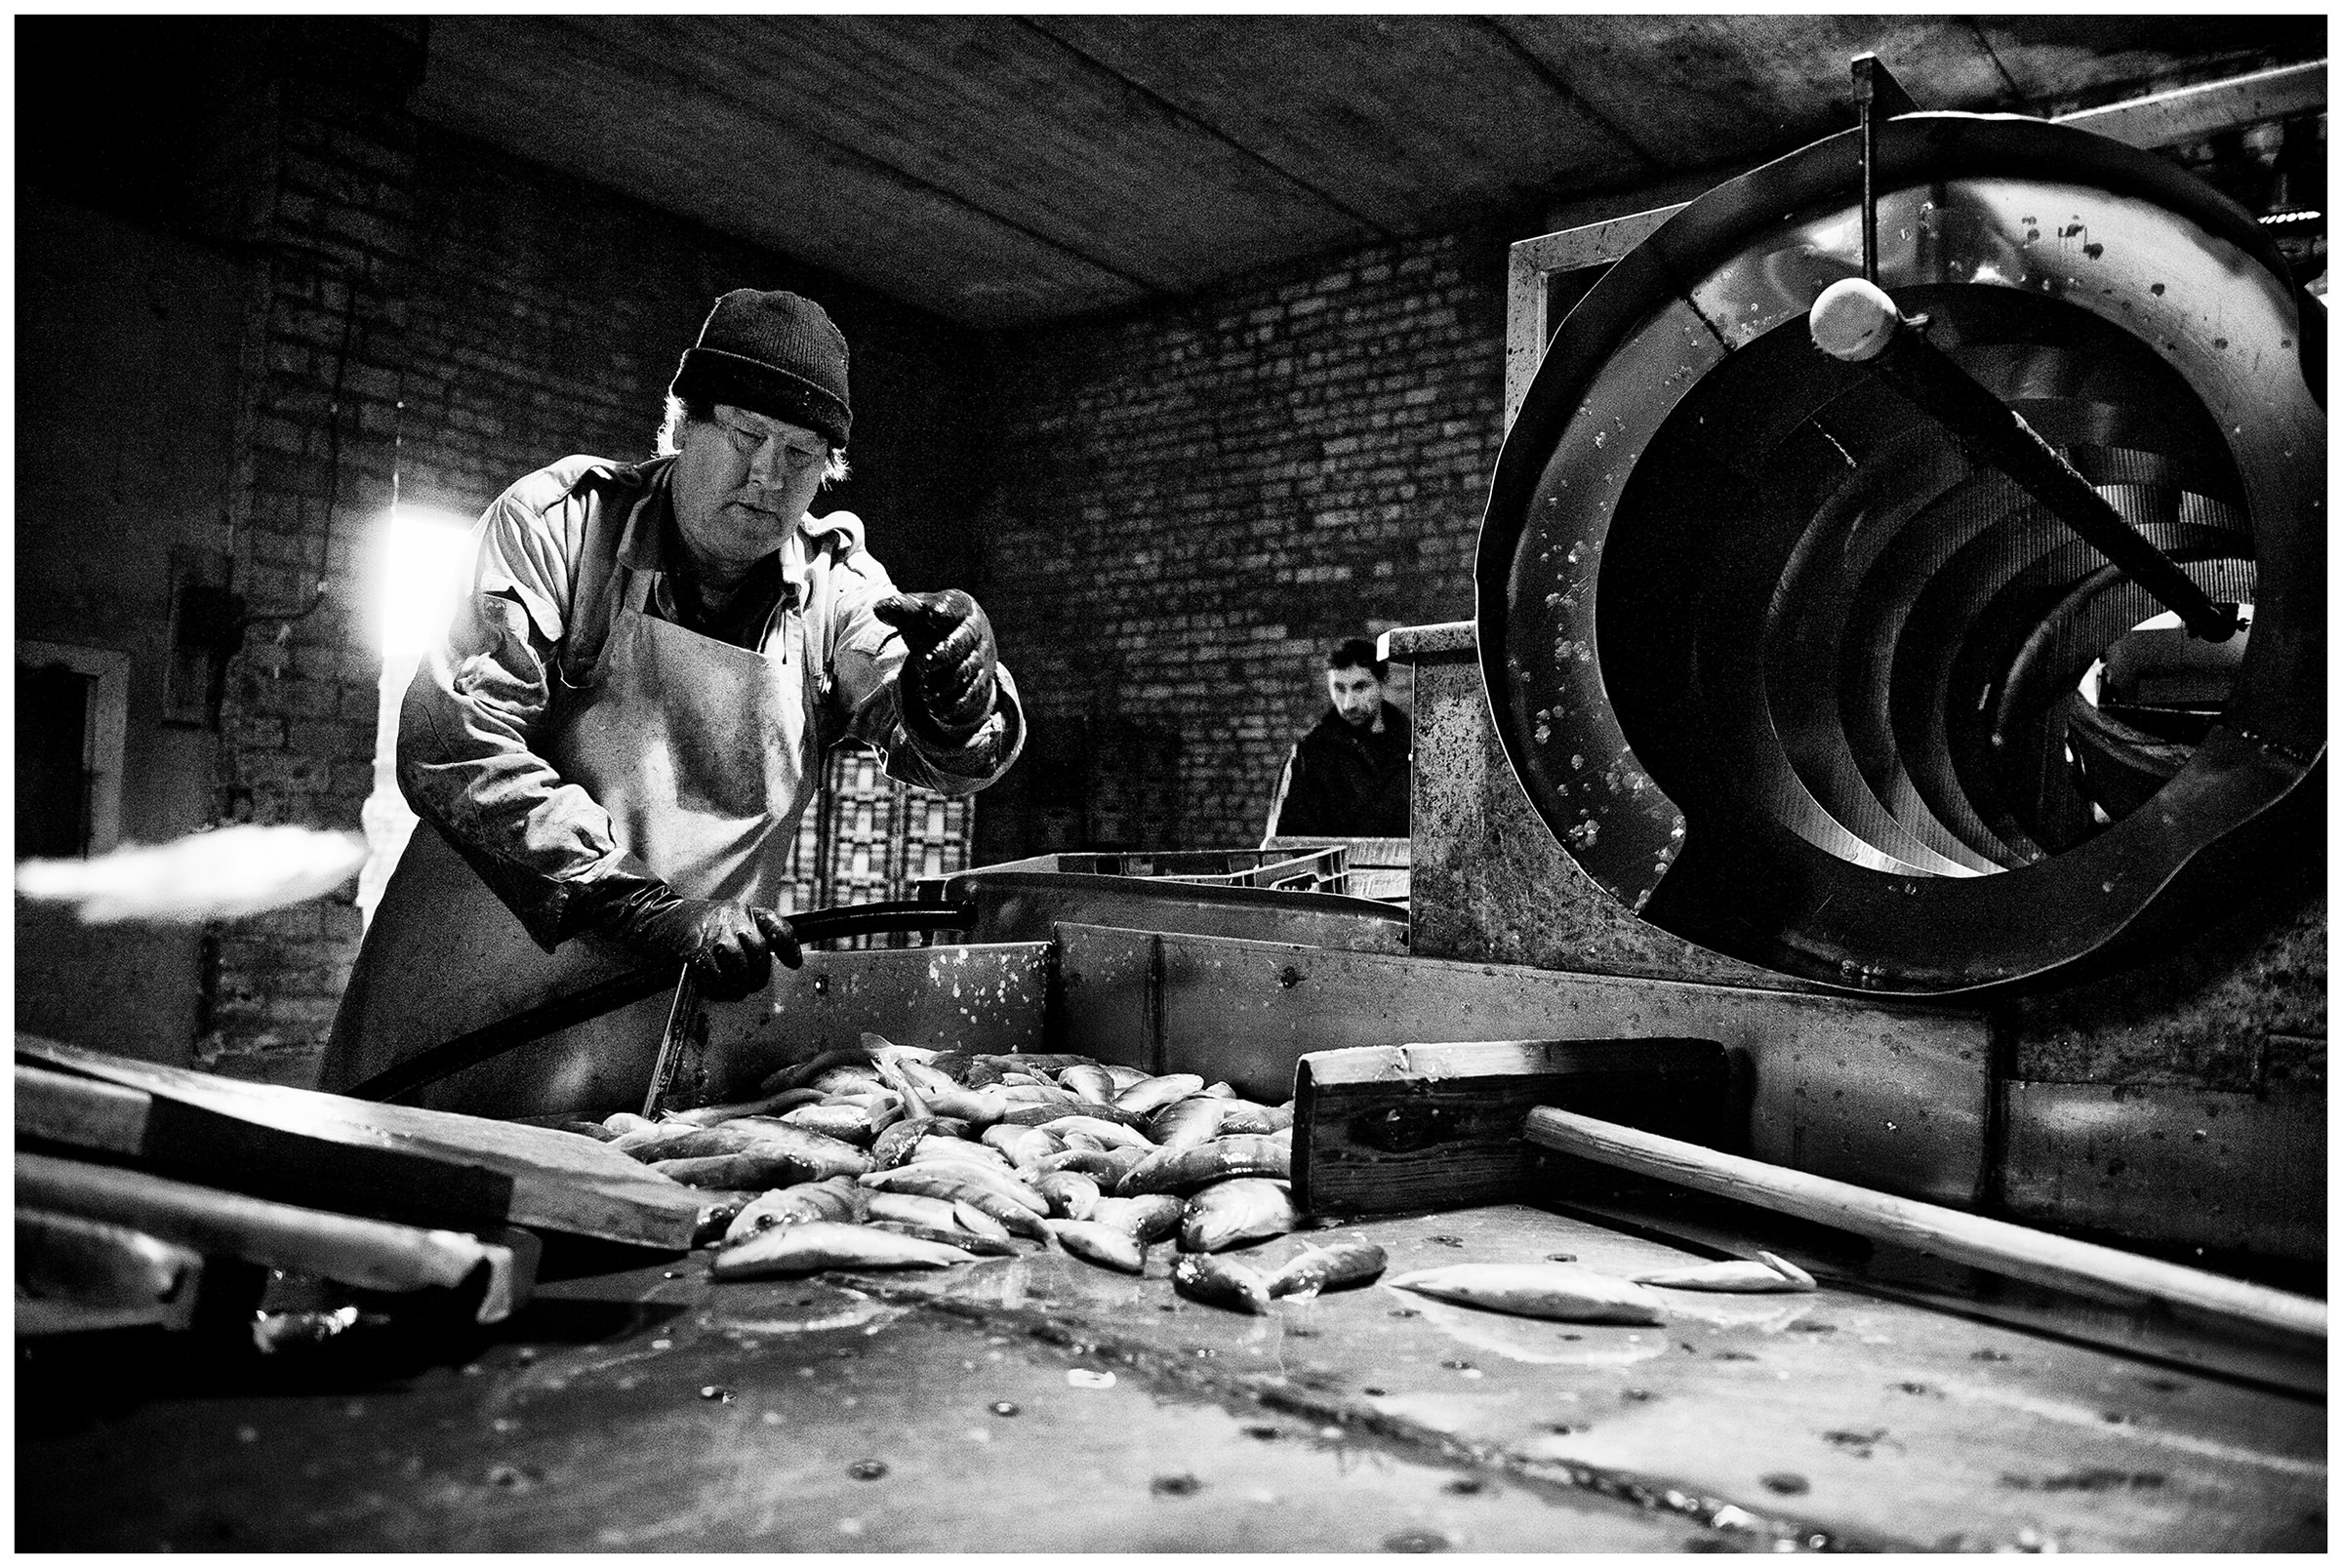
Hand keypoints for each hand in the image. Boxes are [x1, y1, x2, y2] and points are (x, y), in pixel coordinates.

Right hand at [599, 884, 800, 1000]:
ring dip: (737, 985)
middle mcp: (734, 917)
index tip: (793, 963)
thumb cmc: (691, 925)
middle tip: (747, 987)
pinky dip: (716, 986)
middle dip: (756, 976)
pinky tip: (711, 986)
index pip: (776, 925)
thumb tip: (760, 966)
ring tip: (729, 990)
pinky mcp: (696, 947)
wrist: (654, 915)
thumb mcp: (724, 922)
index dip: (788, 945)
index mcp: (744, 910)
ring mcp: (715, 931)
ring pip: (740, 966)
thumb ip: (744, 937)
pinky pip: (715, 974)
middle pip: (760, 952)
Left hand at [873, 589, 997, 745]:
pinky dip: (954, 704)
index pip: (955, 605)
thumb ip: (900, 609)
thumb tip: (879, 608)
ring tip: (925, 692)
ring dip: (946, 683)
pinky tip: (936, 710)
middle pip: (965, 639)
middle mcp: (975, 630)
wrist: (959, 648)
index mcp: (961, 606)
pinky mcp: (980, 681)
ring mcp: (980, 657)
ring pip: (967, 670)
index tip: (932, 614)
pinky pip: (971, 694)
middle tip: (926, 662)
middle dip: (947, 651)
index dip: (945, 610)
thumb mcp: (917, 615)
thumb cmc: (933, 625)